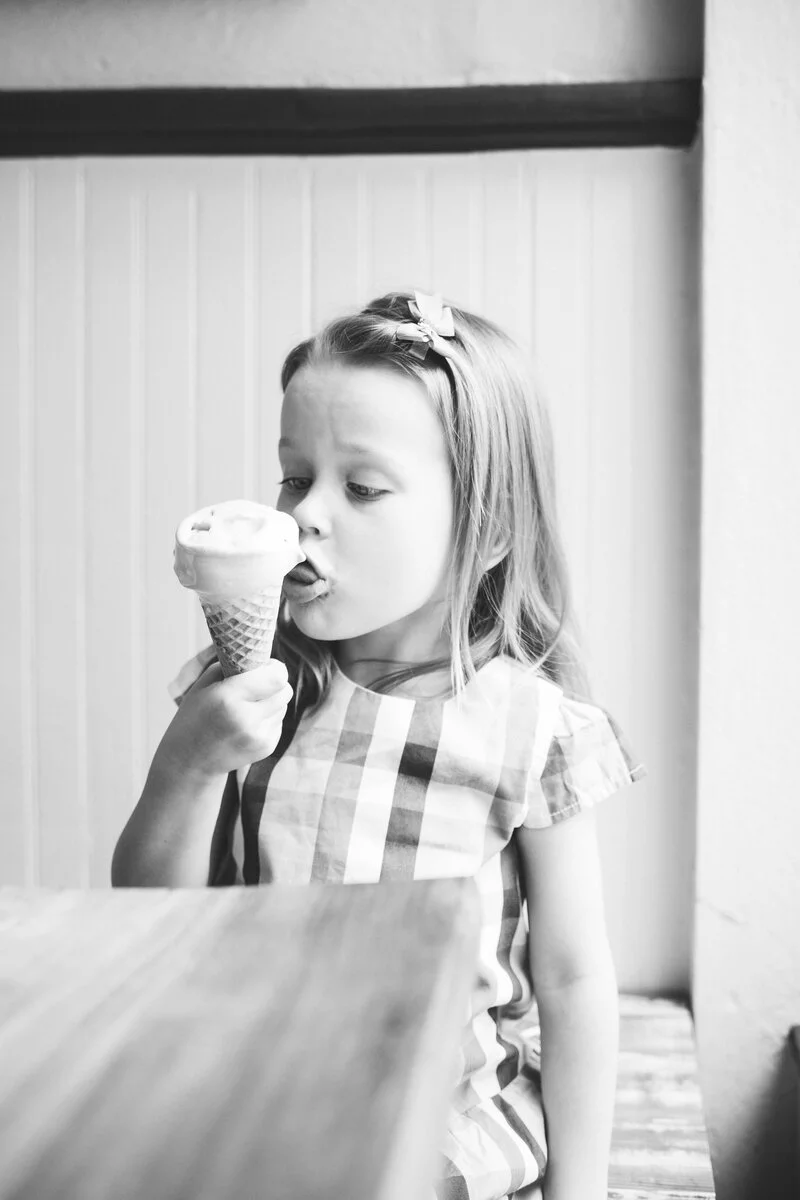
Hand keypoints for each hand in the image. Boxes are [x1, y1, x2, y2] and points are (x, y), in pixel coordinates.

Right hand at [154, 659, 293, 783]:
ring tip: (247, 707)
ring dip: (271, 701)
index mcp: (228, 698)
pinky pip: (279, 721)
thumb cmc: (195, 715)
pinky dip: (268, 718)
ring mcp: (257, 736)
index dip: (274, 668)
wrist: (189, 760)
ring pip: (283, 705)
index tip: (265, 667)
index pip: (276, 676)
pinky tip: (246, 724)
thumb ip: (233, 666)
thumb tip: (261, 656)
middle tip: (258, 685)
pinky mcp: (266, 747)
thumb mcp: (204, 684)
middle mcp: (246, 719)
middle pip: (285, 690)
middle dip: (275, 684)